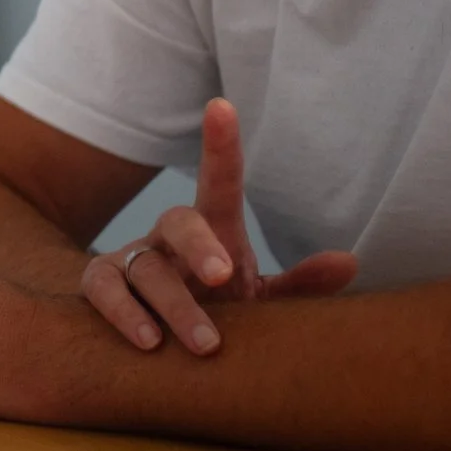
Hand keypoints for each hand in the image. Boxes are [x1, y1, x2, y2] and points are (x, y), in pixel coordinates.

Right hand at [79, 97, 357, 354]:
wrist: (155, 342)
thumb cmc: (214, 312)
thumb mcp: (259, 301)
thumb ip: (299, 285)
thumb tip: (349, 261)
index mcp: (211, 233)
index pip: (219, 184)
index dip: (220, 146)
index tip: (222, 106)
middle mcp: (167, 239)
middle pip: (179, 220)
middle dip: (199, 245)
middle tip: (224, 278)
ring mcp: (131, 259)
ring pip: (146, 267)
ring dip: (176, 304)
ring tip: (206, 344)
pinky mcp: (100, 284)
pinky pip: (103, 286)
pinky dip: (124, 311)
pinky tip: (150, 342)